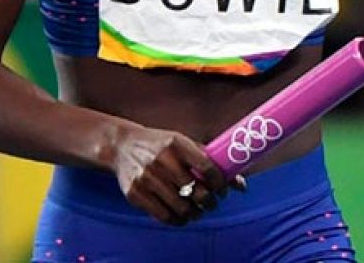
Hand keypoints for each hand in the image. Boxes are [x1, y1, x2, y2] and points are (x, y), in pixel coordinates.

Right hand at [108, 124, 228, 225]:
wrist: (122, 147)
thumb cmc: (162, 146)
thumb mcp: (184, 144)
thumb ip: (210, 161)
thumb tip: (242, 185)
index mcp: (177, 144)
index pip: (207, 167)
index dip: (220, 183)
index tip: (223, 190)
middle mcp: (161, 160)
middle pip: (195, 190)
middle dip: (210, 201)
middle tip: (213, 203)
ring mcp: (146, 178)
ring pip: (180, 206)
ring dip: (195, 213)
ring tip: (199, 211)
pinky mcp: (135, 194)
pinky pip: (162, 215)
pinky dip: (178, 220)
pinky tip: (183, 216)